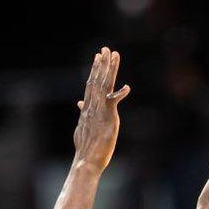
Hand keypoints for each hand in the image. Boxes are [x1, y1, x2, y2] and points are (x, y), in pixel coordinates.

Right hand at [73, 47, 130, 171]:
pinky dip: (120, 94)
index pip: (91, 84)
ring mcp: (99, 110)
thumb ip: (83, 112)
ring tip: (114, 56)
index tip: (98, 57)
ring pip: (104, 85)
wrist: (86, 159)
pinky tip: (127, 87)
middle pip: (97, 80)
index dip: (95, 70)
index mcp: (88, 107)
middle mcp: (92, 106)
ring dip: (109, 70)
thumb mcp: (83, 125)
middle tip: (105, 49)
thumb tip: (80, 102)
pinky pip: (113, 103)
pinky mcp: (107, 117)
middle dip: (102, 64)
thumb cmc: (86, 146)